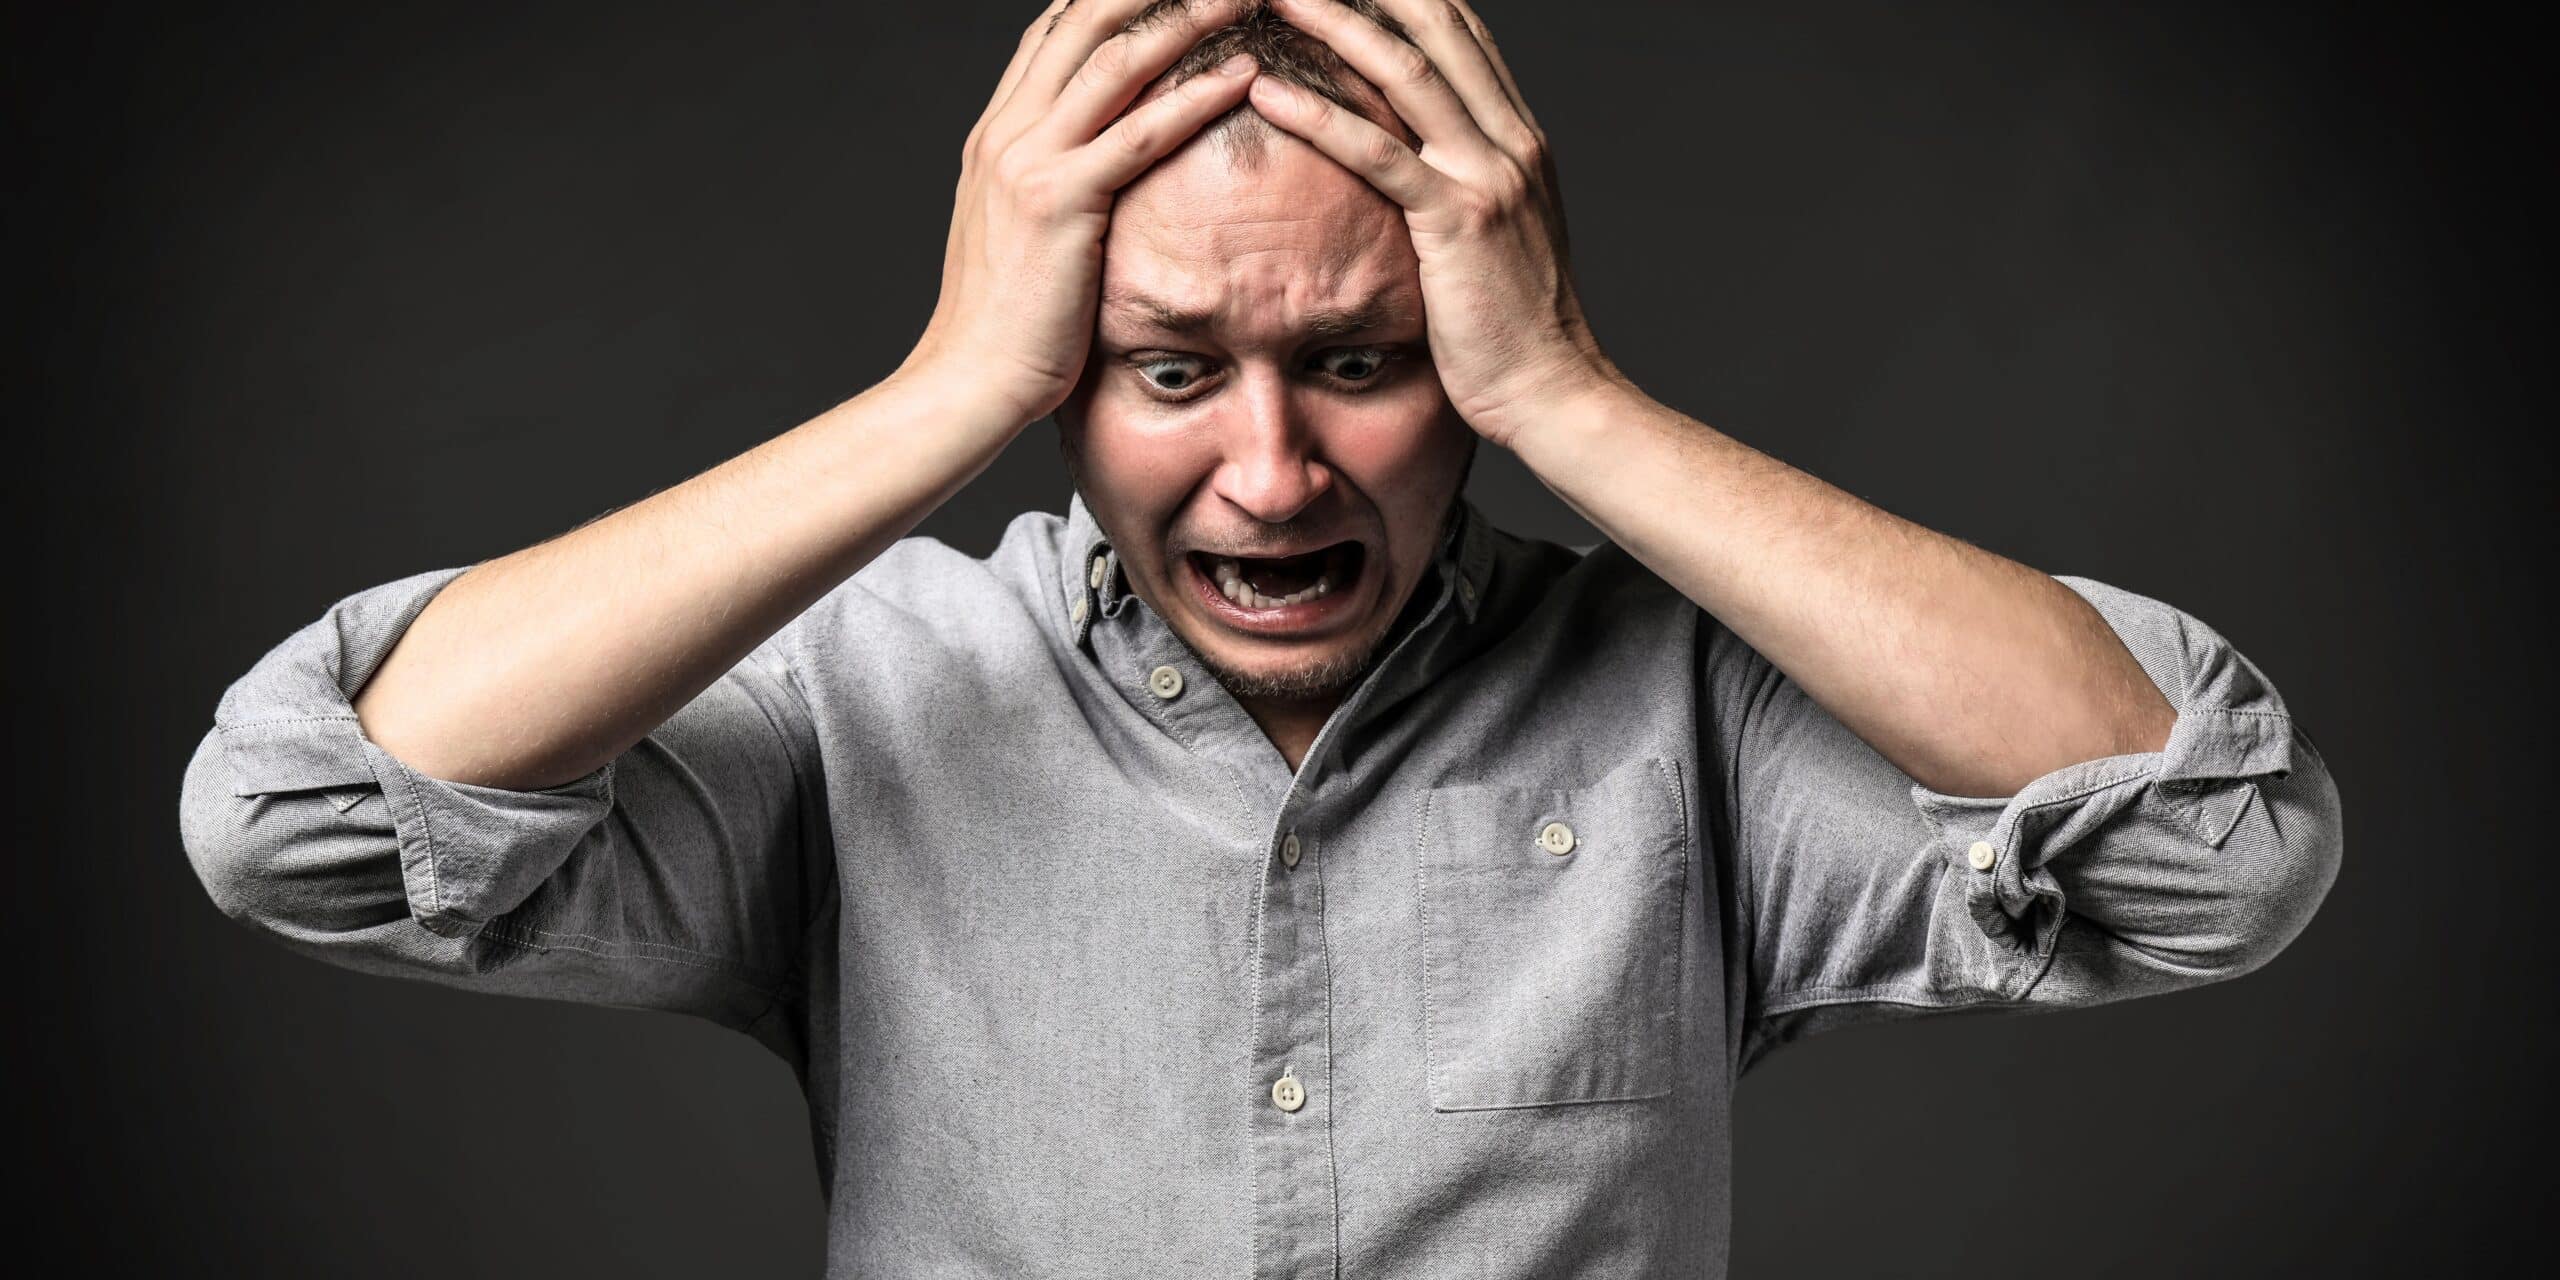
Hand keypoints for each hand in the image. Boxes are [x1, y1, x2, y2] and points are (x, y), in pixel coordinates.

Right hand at [898, 0, 1262, 427]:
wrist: (967, 381)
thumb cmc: (1005, 325)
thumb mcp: (1020, 238)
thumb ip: (1050, 189)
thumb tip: (1094, 179)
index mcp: (997, 134)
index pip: (1054, 31)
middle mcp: (1007, 131)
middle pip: (1086, 19)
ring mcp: (1029, 161)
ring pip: (1116, 59)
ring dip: (1187, 15)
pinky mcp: (1060, 201)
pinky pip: (1140, 132)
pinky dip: (1196, 95)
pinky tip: (1243, 73)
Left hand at [1246, 0, 1621, 450]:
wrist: (1554, 392)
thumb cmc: (1514, 331)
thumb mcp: (1498, 239)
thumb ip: (1465, 188)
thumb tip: (1416, 165)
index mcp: (1518, 139)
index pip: (1459, 33)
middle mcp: (1509, 142)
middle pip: (1433, 27)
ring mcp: (1487, 177)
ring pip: (1404, 71)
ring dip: (1332, 22)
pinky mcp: (1457, 222)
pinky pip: (1377, 153)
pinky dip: (1318, 116)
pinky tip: (1266, 92)